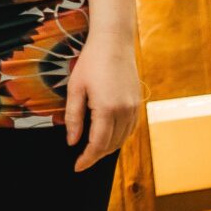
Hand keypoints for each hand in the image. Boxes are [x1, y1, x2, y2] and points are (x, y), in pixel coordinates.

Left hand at [63, 33, 142, 172]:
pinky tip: (109, 137)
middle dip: (96, 156)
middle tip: (82, 160)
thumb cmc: (90, 63)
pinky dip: (120, 138)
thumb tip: (72, 142)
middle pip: (111, 145)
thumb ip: (74, 117)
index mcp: (106, 109)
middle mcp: (124, 112)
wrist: (114, 43)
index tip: (77, 167)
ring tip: (93, 151)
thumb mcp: (75, 88)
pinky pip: (130, 129)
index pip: (98, 144)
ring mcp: (134, 108)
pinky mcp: (138, 104)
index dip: (87, 159)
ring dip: (108, 148)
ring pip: (123, 139)